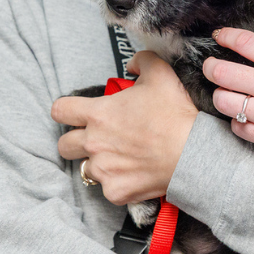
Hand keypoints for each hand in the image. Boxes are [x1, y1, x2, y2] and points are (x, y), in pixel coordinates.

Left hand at [51, 51, 197, 204]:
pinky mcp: (115, 192)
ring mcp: (103, 170)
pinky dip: (119, 182)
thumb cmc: (175, 113)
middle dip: (75, 141)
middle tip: (97, 138)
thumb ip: (141, 61)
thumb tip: (132, 65)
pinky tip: (136, 173)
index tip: (76, 114)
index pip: (60, 111)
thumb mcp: (161, 74)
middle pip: (63, 145)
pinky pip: (108, 188)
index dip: (66, 110)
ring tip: (122, 157)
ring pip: (86, 168)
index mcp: (98, 114)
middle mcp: (94, 143)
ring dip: (99, 163)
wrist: (193, 153)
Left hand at [203, 27, 253, 165]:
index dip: (226, 36)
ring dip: (221, 96)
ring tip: (227, 94)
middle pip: (223, 72)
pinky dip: (238, 121)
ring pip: (223, 101)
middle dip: (210, 67)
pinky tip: (246, 118)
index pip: (246, 43)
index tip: (219, 35)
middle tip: (210, 67)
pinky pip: (237, 127)